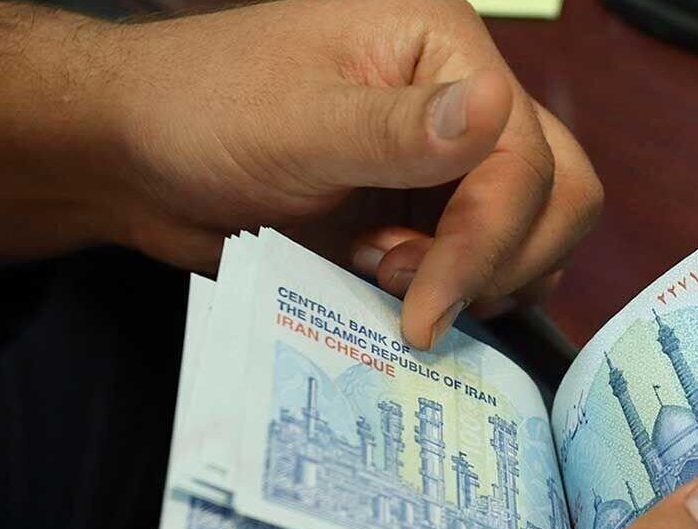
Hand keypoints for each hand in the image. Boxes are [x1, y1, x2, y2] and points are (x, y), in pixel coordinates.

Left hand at [0, 0, 601, 347]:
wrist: (139, 156)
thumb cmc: (200, 112)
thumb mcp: (295, 124)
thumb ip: (399, 127)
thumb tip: (498, 107)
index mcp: (444, 50)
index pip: (522, 158)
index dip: (486, 242)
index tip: (427, 309)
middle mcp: (465, 102)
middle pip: (558, 194)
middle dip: (501, 260)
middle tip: (416, 292)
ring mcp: (452, 161)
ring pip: (535, 235)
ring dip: (479, 278)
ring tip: (386, 274)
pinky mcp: (430, 211)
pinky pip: (486, 263)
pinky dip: (458, 292)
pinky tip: (390, 289)